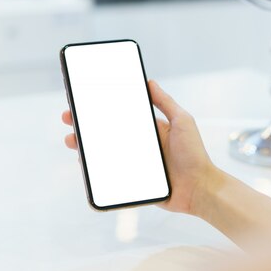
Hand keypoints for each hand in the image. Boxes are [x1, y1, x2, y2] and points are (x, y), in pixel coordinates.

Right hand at [61, 80, 217, 214]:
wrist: (201, 189)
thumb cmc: (195, 154)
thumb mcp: (182, 121)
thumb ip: (165, 103)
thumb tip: (149, 81)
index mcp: (149, 129)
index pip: (120, 116)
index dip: (102, 109)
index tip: (85, 102)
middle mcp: (139, 145)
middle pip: (107, 134)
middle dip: (86, 127)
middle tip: (69, 120)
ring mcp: (134, 164)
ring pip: (104, 154)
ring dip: (85, 148)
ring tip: (72, 142)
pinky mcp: (133, 182)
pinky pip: (110, 176)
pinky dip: (95, 171)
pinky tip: (84, 165)